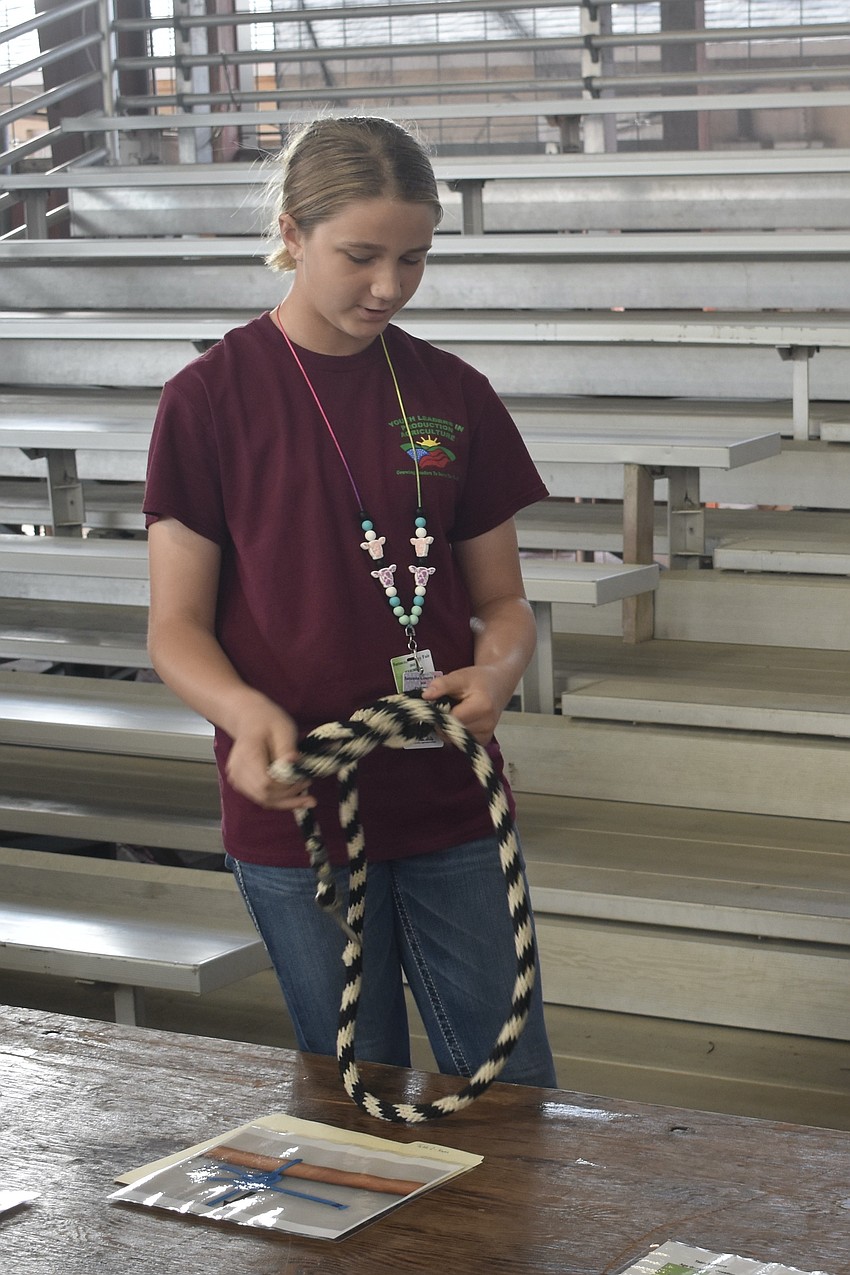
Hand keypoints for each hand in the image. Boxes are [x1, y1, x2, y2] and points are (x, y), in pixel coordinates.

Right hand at [224, 693, 315, 810]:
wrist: (249, 719)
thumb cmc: (267, 721)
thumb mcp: (283, 729)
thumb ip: (287, 749)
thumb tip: (294, 765)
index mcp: (247, 755)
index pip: (266, 783)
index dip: (287, 787)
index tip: (305, 779)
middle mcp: (238, 770)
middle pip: (264, 796)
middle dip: (289, 796)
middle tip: (308, 785)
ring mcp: (237, 778)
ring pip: (263, 800)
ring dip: (285, 801)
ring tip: (305, 797)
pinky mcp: (241, 783)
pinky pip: (261, 797)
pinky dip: (278, 799)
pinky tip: (293, 794)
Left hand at [421, 665, 507, 744]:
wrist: (497, 686)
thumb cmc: (479, 680)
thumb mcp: (460, 676)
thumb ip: (442, 685)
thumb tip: (426, 695)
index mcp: (482, 706)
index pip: (451, 719)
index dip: (438, 713)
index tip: (434, 705)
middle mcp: (486, 724)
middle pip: (452, 731)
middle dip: (442, 721)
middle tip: (444, 706)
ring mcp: (486, 735)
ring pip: (454, 739)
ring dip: (448, 728)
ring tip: (454, 711)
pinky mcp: (483, 741)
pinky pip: (461, 742)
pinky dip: (455, 733)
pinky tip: (460, 720)